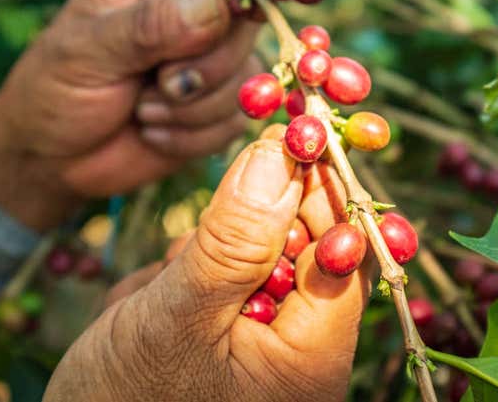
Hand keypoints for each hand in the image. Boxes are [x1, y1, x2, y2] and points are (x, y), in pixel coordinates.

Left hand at [0, 0, 260, 228]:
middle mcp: (189, 18)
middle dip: (208, 63)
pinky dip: (191, 136)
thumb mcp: (87, 50)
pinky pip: (234, 122)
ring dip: (193, 107)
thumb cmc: (54, 90)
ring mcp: (205, 67)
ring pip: (245, 78)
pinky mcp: (212, 113)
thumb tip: (220, 2)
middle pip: (246, 23)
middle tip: (162, 82)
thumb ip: (150, 24)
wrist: (50, 159)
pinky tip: (152, 132)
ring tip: (142, 109)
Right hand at [43, 138, 370, 401]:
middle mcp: (299, 351)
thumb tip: (280, 153)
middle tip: (205, 228)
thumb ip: (234, 237)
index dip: (320, 191)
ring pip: (258, 253)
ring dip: (211, 252)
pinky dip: (192, 270)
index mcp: (310, 358)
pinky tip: (154, 302)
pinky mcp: (229, 330)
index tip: (289, 138)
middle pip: (304, 247)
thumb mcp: (177, 315)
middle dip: (253, 226)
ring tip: (161, 295)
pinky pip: (226, 273)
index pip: (343, 253)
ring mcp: (262, 340)